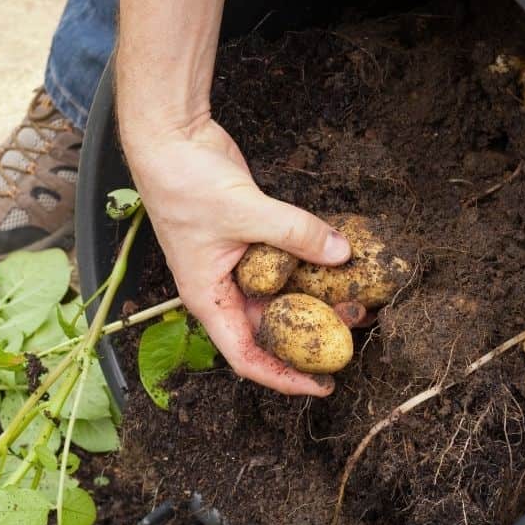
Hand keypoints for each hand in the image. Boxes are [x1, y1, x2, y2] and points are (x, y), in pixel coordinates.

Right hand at [123, 117, 352, 395]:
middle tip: (353, 335)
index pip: (247, 357)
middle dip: (310, 337)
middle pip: (270, 329)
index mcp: (210, 299)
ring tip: (355, 301)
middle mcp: (223, 289)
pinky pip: (284, 264)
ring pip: (281, 296)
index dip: (284, 378)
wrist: (170, 138)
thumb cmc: (184, 182)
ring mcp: (237, 265)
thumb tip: (341, 254)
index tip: (321, 386)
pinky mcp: (251, 239)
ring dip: (315, 300)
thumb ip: (296, 233)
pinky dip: (308, 265)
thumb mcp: (246, 211)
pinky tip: (337, 264)